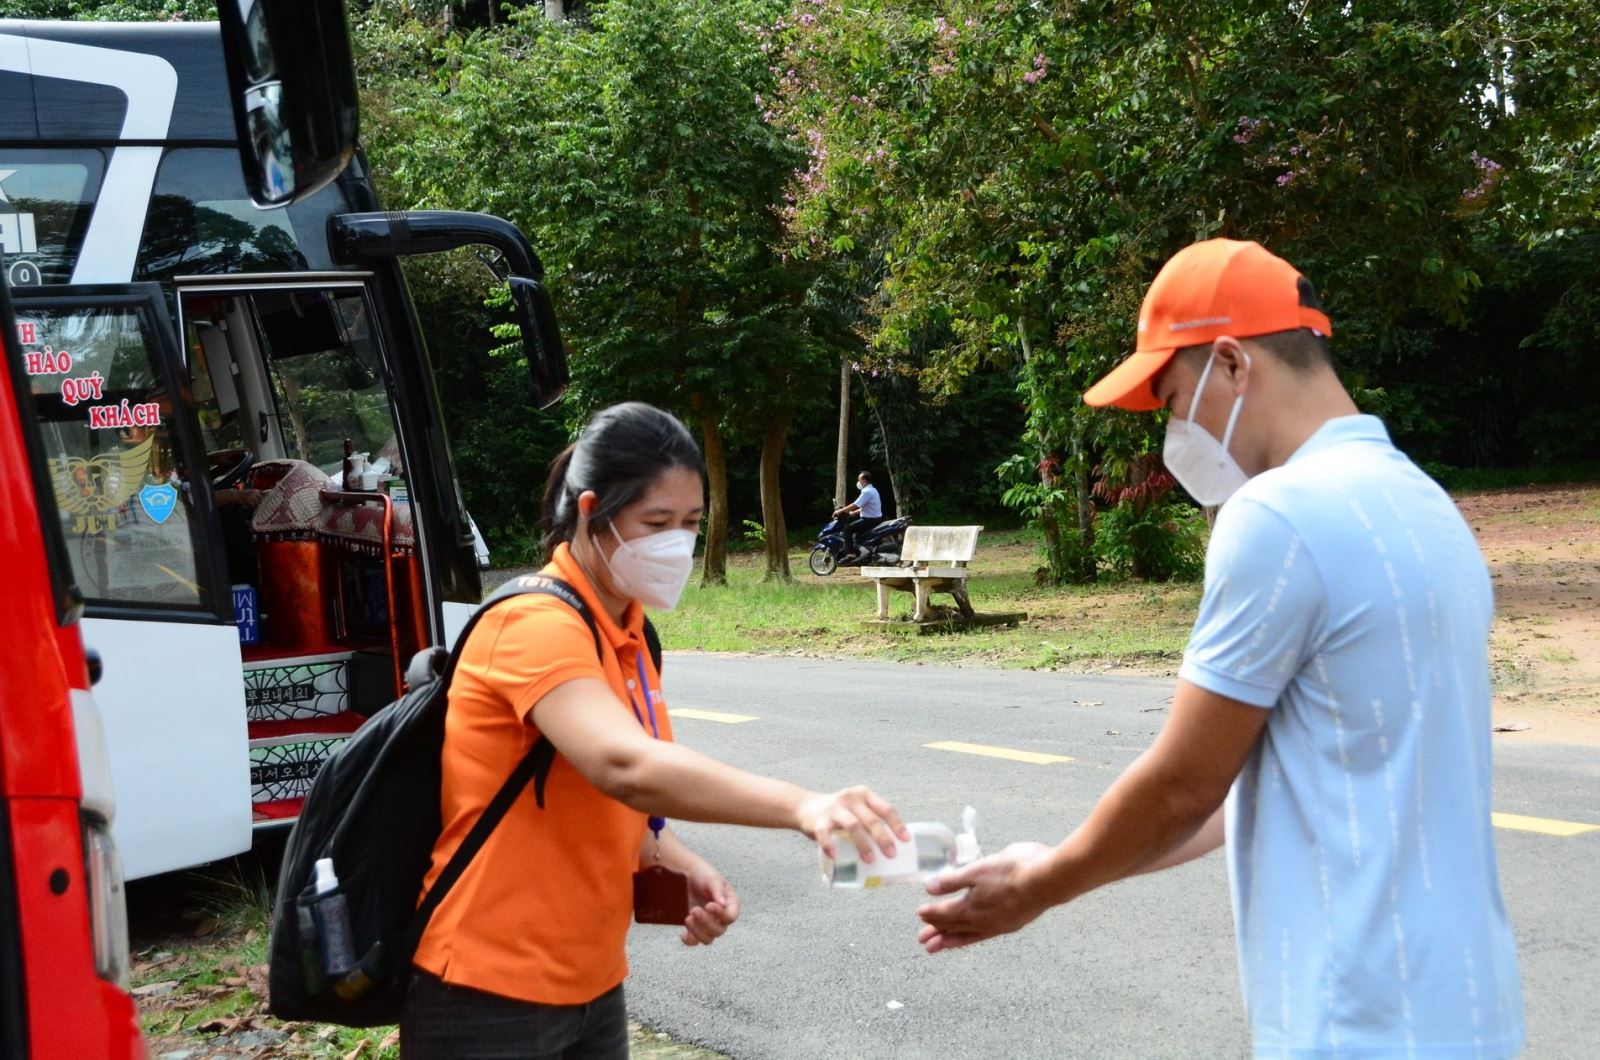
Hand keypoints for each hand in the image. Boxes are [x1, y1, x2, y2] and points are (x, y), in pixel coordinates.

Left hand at [681, 865, 739, 947]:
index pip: (731, 917)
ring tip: (688, 918)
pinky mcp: (697, 928)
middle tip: (694, 910)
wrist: (690, 875)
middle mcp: (722, 917)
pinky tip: (682, 934)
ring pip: (708, 938)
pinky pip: (695, 941)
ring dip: (697, 931)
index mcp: (731, 904)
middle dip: (706, 922)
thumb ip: (718, 891)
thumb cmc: (705, 875)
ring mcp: (710, 924)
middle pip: (719, 930)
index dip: (720, 914)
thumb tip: (723, 905)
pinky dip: (689, 940)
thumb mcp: (712, 879)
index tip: (708, 905)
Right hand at [796, 786, 909, 862]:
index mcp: (864, 795)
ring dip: (863, 844)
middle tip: (891, 854)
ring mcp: (834, 809)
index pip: (885, 809)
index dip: (897, 825)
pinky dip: (830, 846)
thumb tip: (893, 847)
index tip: (905, 840)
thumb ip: (871, 820)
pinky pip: (825, 834)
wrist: (805, 807)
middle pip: (871, 819)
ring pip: (852, 825)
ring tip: (871, 860)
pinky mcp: (818, 821)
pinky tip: (836, 856)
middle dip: (883, 838)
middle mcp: (850, 799)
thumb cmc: (839, 813)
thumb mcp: (857, 809)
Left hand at [916, 841, 1055, 952]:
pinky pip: (983, 935)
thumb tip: (930, 888)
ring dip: (951, 940)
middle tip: (923, 940)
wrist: (1048, 880)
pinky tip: (972, 935)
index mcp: (971, 907)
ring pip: (968, 935)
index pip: (945, 913)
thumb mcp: (978, 869)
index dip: (931, 913)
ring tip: (939, 946)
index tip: (920, 914)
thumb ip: (954, 880)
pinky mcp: (1011, 924)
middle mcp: (982, 921)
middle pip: (954, 928)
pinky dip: (971, 937)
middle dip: (937, 932)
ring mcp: (997, 925)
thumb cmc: (1014, 869)